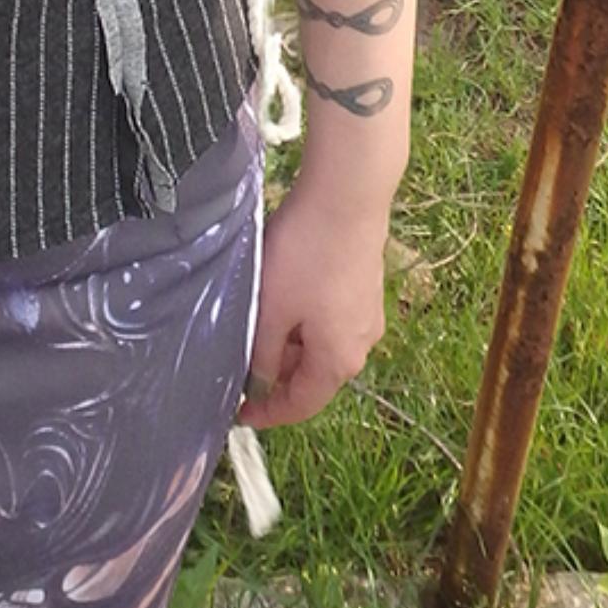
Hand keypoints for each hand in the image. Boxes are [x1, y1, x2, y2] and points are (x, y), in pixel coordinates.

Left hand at [236, 170, 388, 430]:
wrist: (347, 195)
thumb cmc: (305, 255)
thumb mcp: (272, 310)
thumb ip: (263, 353)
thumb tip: (260, 380)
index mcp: (339, 361)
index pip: (301, 404)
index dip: (268, 413)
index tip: (239, 413)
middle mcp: (362, 344)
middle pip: (313, 374)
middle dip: (276, 372)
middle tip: (240, 360)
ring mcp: (368, 313)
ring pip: (320, 343)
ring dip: (289, 342)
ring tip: (257, 321)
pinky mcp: (365, 286)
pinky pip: (330, 318)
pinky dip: (304, 319)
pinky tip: (283, 294)